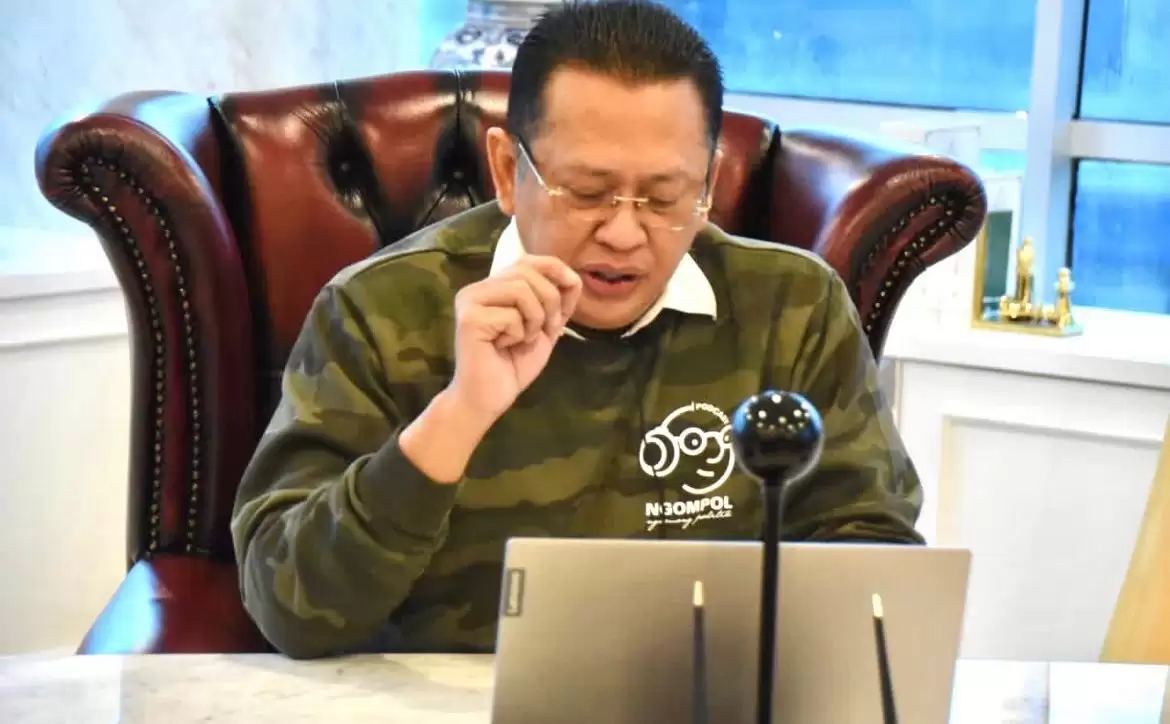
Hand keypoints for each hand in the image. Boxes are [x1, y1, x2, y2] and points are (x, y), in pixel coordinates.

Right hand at [447, 255, 582, 425]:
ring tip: (524, 339)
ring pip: (521, 290)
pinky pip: (511, 315)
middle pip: (527, 271)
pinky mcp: (469, 319)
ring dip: (535, 319)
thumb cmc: (513, 364)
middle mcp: (478, 289)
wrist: (489, 398)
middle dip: (550, 300)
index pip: (528, 260)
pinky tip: (504, 347)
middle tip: (548, 329)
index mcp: (493, 287)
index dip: (555, 269)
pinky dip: (519, 333)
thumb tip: (573, 277)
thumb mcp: (544, 327)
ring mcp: (470, 301)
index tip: (573, 287)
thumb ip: (557, 302)